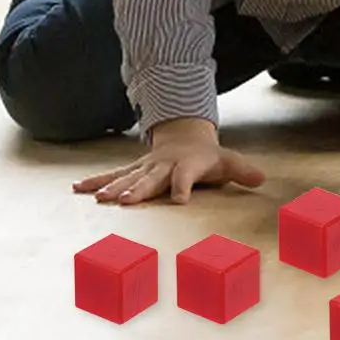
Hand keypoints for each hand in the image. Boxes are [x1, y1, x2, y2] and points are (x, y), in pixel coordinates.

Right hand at [71, 117, 264, 204]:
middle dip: (138, 189)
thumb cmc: (207, 157)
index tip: (181, 200)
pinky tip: (77, 189)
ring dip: (112, 187)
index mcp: (186, 165)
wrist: (184, 138)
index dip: (184, 186)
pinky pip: (111, 176)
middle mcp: (162, 166)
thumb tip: (262, 178)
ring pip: (126, 177)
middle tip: (125, 201)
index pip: (185, 177)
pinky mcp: (132, 171)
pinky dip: (95, 181)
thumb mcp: (228, 161)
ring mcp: (144, 168)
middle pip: (150, 179)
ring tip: (98, 198)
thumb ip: (242, 171)